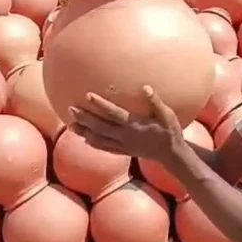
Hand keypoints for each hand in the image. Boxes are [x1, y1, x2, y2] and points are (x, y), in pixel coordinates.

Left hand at [69, 85, 184, 162]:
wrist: (171, 154)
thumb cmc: (170, 131)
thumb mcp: (168, 115)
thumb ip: (156, 101)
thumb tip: (146, 87)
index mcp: (134, 124)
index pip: (113, 113)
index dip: (100, 104)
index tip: (88, 95)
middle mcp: (125, 136)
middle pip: (100, 127)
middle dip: (85, 118)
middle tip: (71, 109)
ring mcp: (123, 145)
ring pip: (99, 139)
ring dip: (84, 131)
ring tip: (70, 125)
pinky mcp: (124, 151)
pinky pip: (105, 148)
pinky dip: (93, 144)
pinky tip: (85, 139)